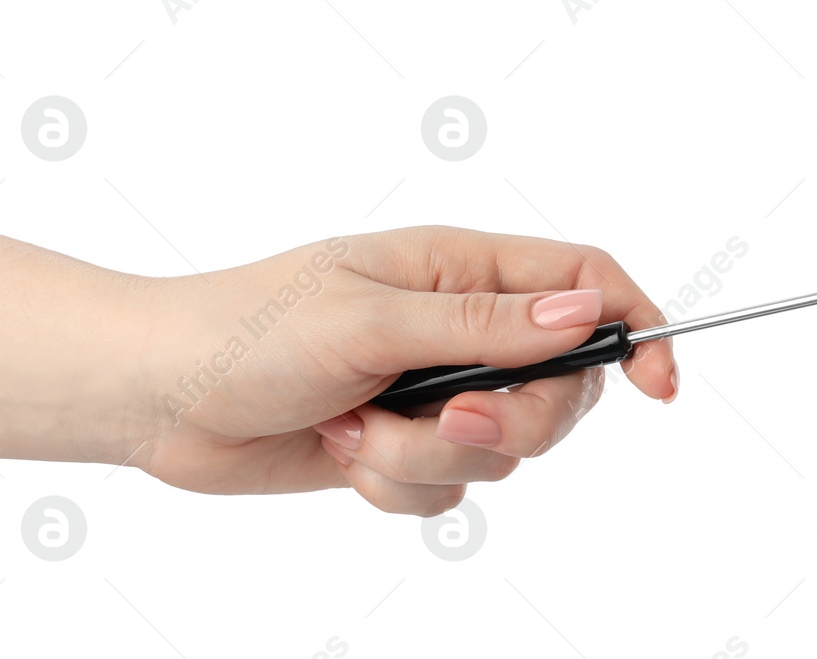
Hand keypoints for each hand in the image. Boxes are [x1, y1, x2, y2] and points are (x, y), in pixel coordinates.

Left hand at [133, 226, 678, 515]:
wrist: (159, 397)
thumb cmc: (247, 332)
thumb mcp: (370, 318)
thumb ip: (484, 324)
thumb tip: (585, 311)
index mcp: (460, 270)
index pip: (585, 283)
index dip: (634, 328)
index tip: (657, 386)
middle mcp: (459, 330)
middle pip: (557, 388)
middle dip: (510, 423)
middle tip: (449, 420)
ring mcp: (433, 393)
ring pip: (502, 452)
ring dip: (428, 455)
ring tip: (358, 427)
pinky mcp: (402, 448)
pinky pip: (448, 490)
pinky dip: (397, 483)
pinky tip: (344, 451)